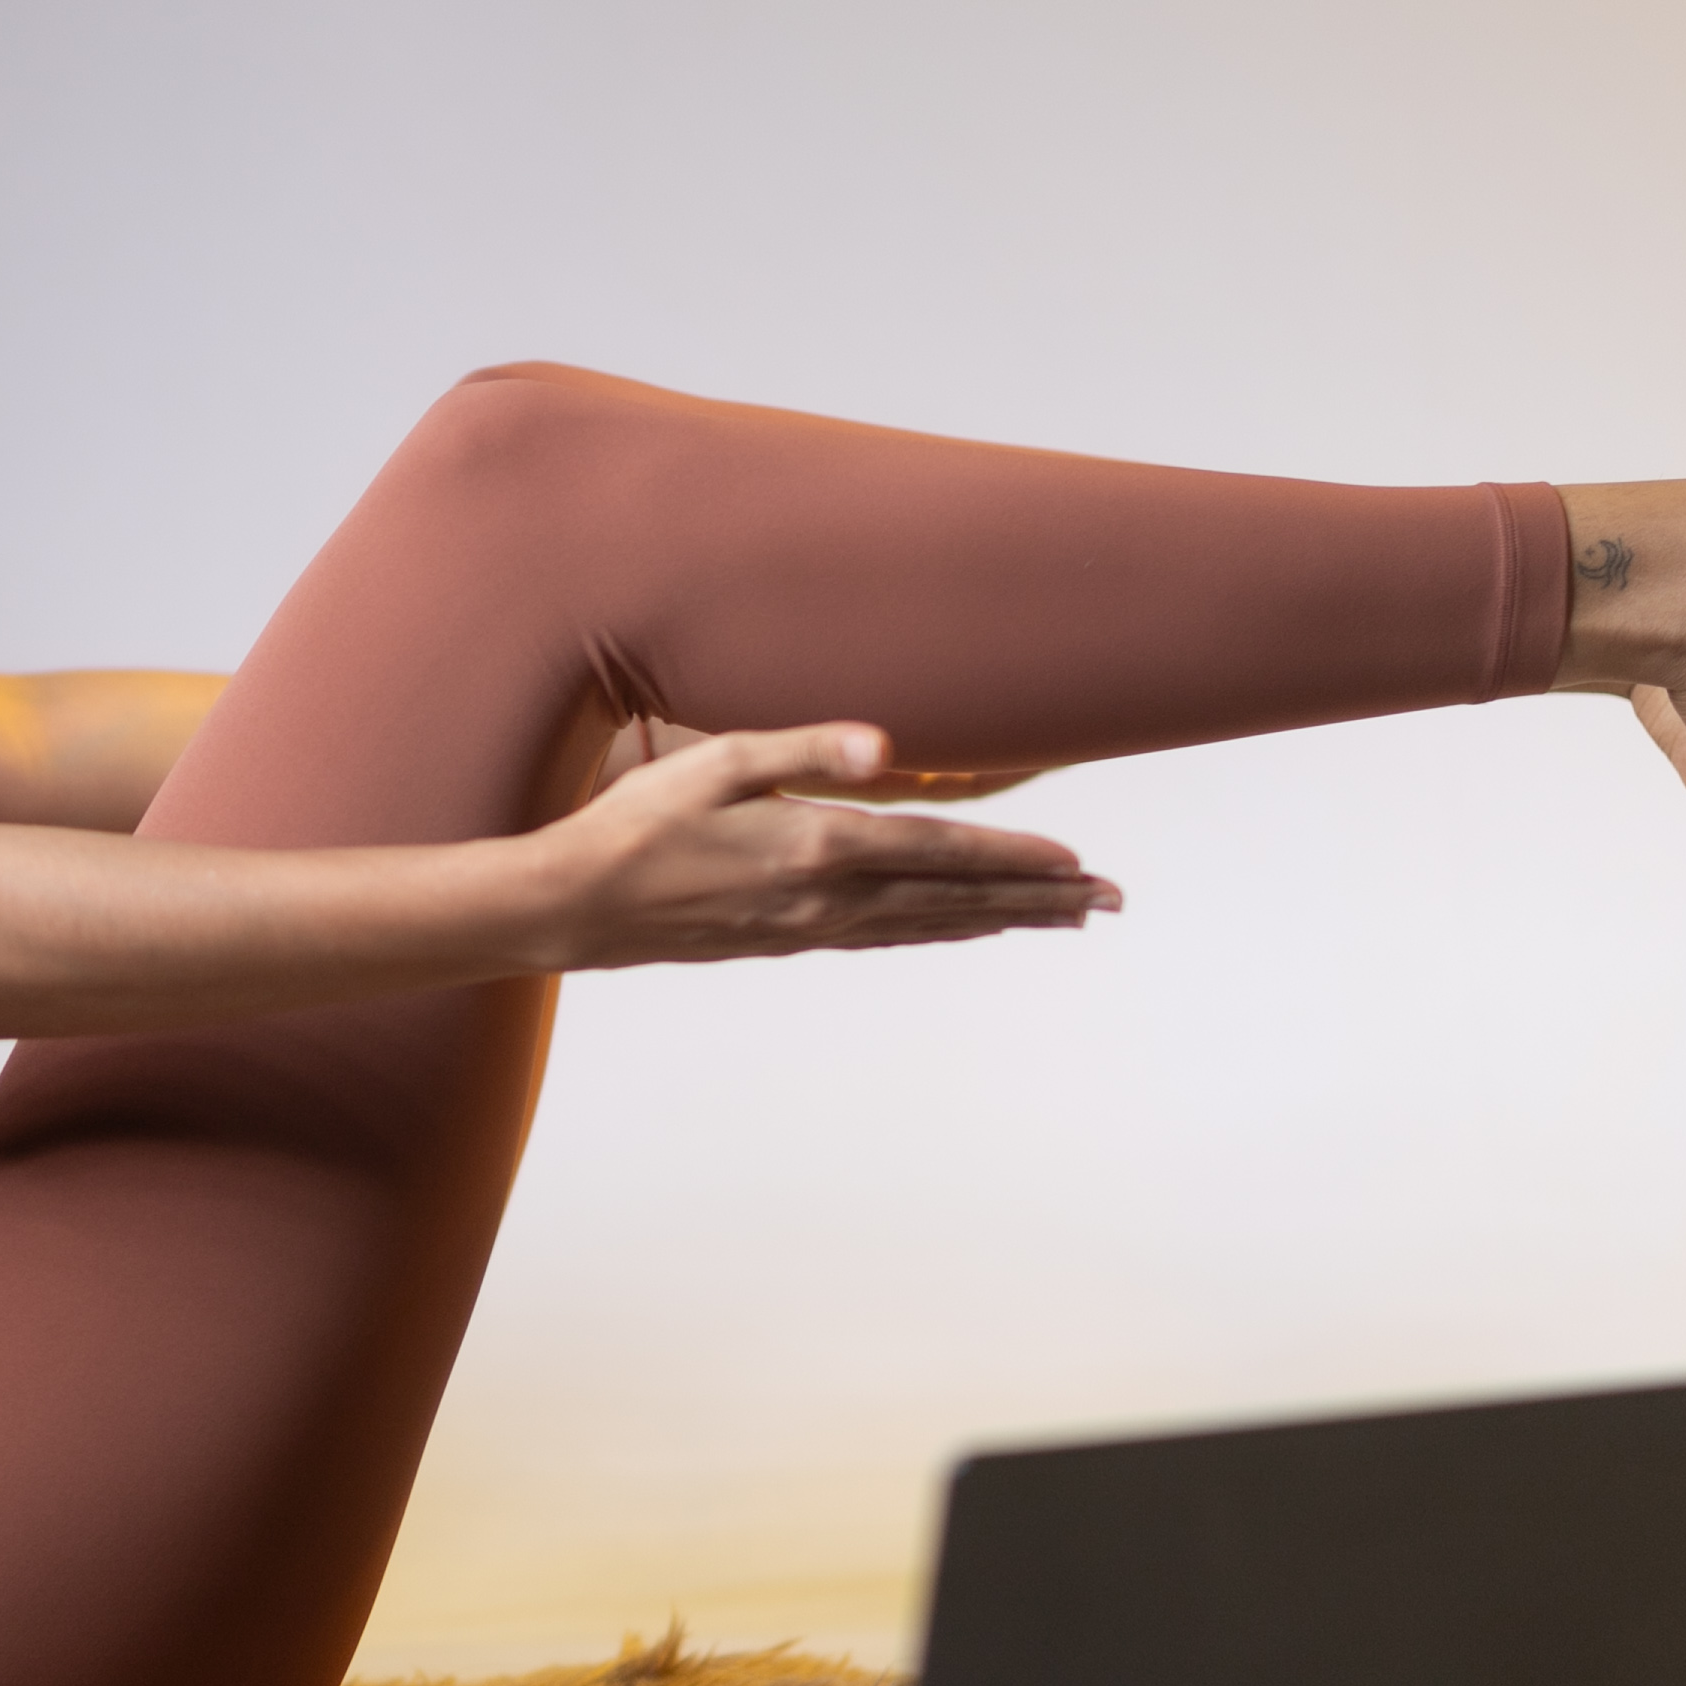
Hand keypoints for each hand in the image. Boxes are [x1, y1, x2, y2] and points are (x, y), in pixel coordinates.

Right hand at [537, 723, 1118, 969]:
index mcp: (819, 847)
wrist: (575, 909)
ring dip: (1003, 921)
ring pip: (931, 926)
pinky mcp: (790, 940)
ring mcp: (812, 927)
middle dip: (1039, 899)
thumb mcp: (714, 762)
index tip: (1080, 864)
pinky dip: (942, 933)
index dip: (1016, 859)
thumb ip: (803, 746)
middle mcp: (828, 899)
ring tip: (1064, 919)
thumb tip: (886, 745)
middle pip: (956, 899)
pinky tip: (965, 929)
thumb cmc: (635, 824)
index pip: (943, 852)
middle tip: (1109, 902)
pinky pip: (889, 938)